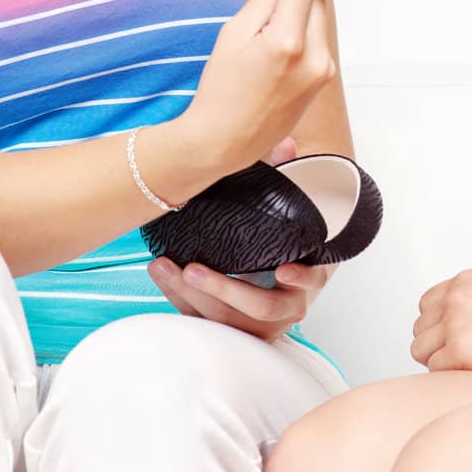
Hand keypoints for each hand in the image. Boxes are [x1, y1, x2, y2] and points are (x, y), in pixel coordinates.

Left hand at [147, 137, 333, 340]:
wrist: (274, 273)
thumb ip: (285, 175)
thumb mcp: (286, 209)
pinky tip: (161, 273)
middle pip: (259, 307)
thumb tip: (287, 143)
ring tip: (163, 266)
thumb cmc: (281, 238)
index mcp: (309, 275)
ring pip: (226, 320)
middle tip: (192, 269)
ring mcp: (259, 324)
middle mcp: (287, 306)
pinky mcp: (230, 329)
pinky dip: (179, 298)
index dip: (300, 278)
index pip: (310, 281)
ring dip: (190, 296)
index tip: (283, 269)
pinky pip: (204, 320)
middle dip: (223, 289)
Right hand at [148, 256, 332, 341]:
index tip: (156, 267)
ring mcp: (294, 304)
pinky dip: (297, 278)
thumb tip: (160, 254)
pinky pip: (309, 283)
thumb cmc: (266, 263)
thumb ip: (205, 272)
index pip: (206, 319)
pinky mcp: (318, 281)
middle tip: (168, 266)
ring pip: (263, 308)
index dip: (178, 295)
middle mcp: (268, 323)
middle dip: (193, 294)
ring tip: (195, 270)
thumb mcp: (236, 272)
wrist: (316, 250)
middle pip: (228, 317)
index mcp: (243, 326)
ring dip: (226, 290)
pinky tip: (283, 270)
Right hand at [179, 0, 336, 173]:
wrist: (223, 141)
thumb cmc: (220, 89)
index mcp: (288, 44)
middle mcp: (314, 58)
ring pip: (318, 17)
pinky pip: (316, 37)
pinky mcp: (323, 79)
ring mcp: (323, 71)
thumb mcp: (234, 35)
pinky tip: (282, 11)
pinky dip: (303, 19)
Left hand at [409, 268, 471, 379]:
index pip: (426, 305)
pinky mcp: (460, 351)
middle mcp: (455, 297)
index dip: (439, 326)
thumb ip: (470, 305)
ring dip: (441, 360)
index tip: (458, 338)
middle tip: (469, 355)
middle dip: (438, 344)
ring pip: (421, 350)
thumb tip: (446, 331)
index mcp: (465, 281)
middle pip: (420, 329)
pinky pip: (435, 369)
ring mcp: (455, 323)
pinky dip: (452, 375)